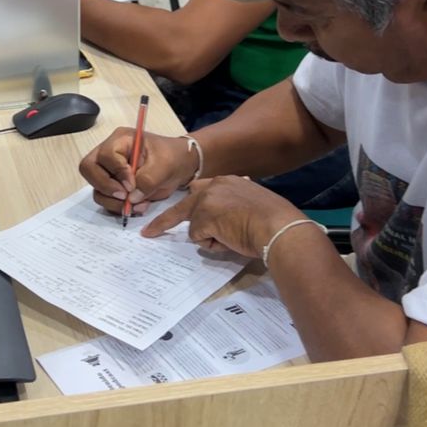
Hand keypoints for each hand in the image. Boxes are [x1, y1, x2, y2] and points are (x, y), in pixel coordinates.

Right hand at [79, 127, 198, 216]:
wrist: (180, 167)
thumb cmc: (172, 158)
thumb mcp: (164, 166)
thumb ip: (148, 180)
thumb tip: (131, 197)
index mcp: (121, 140)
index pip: (106, 155)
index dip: (117, 172)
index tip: (132, 185)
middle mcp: (109, 154)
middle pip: (89, 169)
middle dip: (105, 187)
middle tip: (125, 197)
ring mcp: (109, 171)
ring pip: (96, 189)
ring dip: (114, 202)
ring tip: (137, 205)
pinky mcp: (113, 187)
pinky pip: (106, 200)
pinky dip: (118, 207)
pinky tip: (137, 207)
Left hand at [141, 175, 302, 259]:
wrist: (278, 227)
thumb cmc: (273, 221)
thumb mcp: (252, 205)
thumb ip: (234, 207)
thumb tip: (224, 221)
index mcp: (227, 182)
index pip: (200, 189)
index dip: (190, 203)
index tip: (180, 210)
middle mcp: (213, 186)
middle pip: (183, 205)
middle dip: (164, 220)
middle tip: (149, 232)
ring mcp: (206, 201)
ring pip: (196, 227)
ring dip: (211, 237)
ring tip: (235, 237)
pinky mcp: (202, 218)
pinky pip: (200, 239)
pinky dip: (214, 244)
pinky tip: (231, 239)